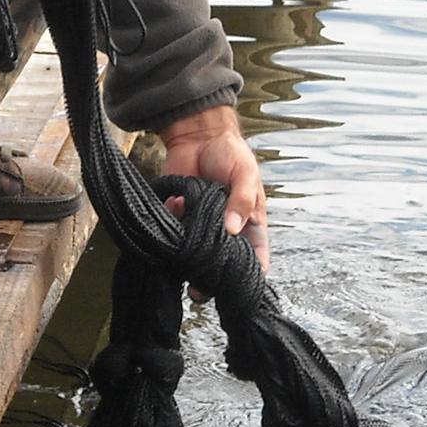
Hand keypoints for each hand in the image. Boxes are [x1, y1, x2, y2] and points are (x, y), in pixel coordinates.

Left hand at [158, 104, 268, 275]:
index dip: (251, 274)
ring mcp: (201, 225)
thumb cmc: (230, 154)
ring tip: (183, 274)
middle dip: (213, 279)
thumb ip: (241, 201)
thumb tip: (233, 229)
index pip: (255, 255)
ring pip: (196, 254)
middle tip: (201, 291)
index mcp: (248, 222)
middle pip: (222, 262)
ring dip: (189, 264)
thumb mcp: (245, 174)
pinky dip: (172, 237)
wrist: (197, 135)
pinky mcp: (179, 217)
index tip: (240, 289)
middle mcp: (225, 229)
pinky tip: (172, 231)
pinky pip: (175, 235)